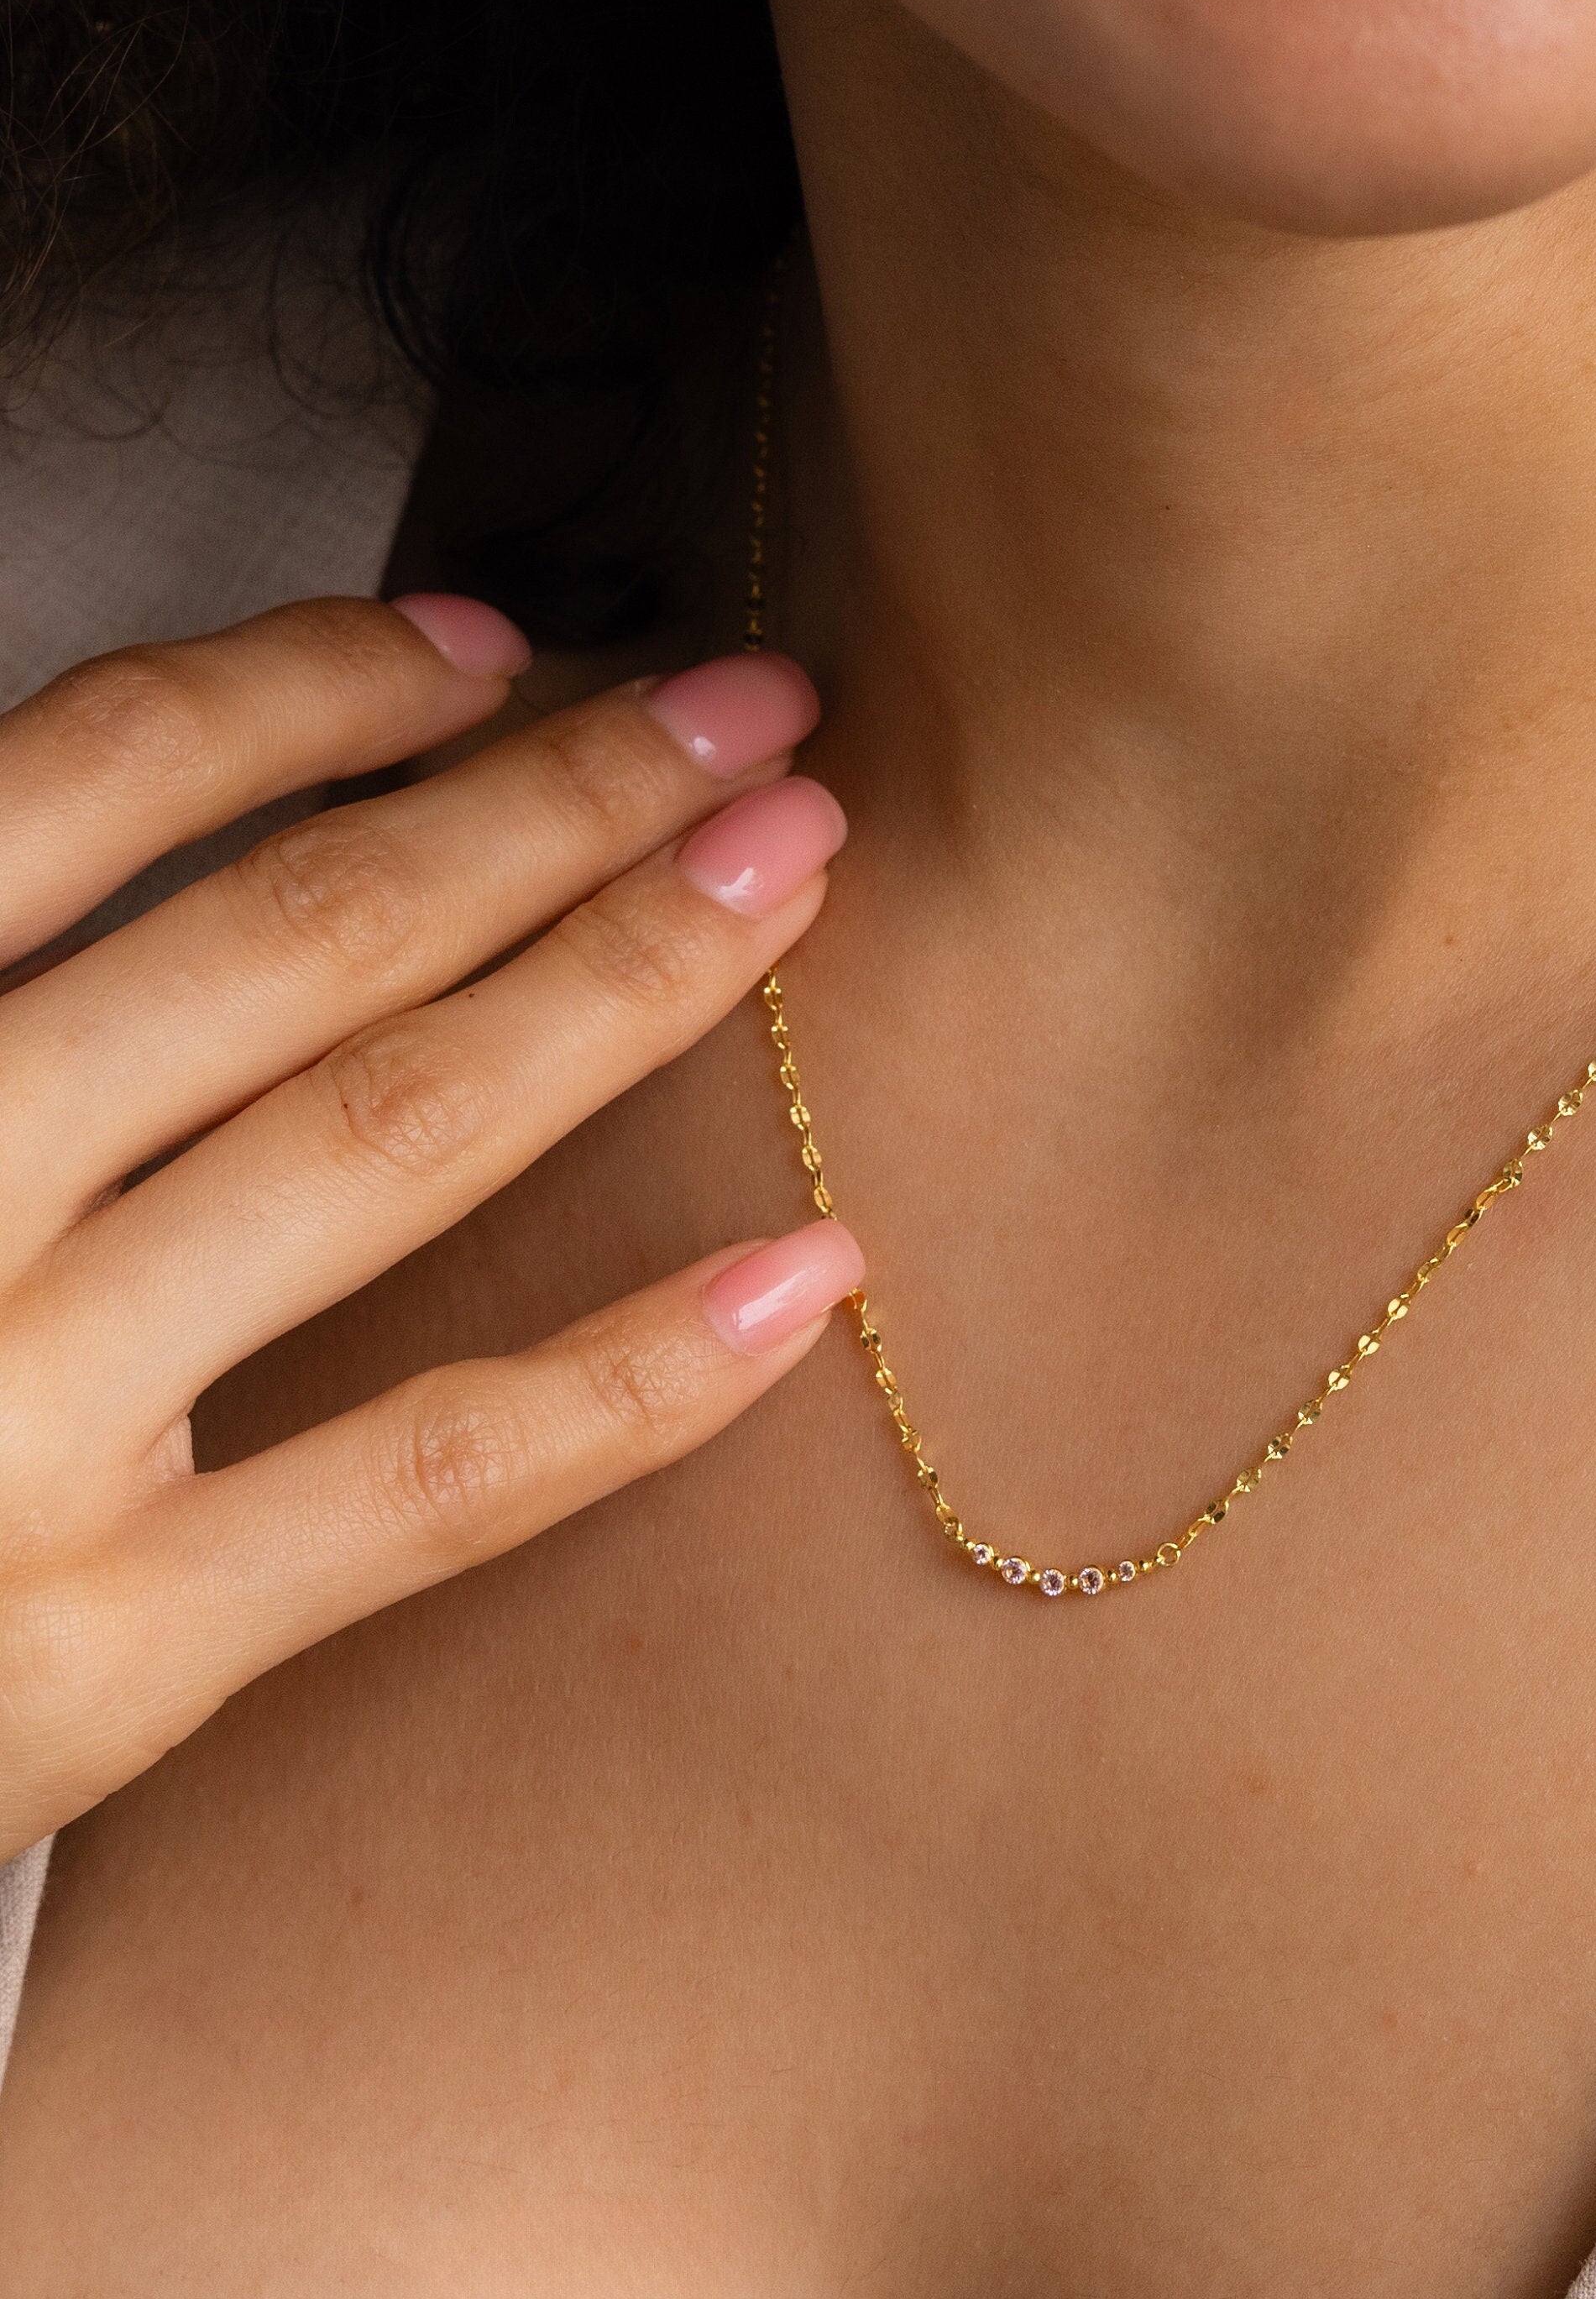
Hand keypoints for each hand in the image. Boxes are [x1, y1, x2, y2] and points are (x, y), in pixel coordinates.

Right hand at [0, 595, 862, 1861]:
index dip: (319, 686)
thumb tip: (129, 786)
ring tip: (800, 869)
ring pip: (383, 1140)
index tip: (502, 642)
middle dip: (557, 800)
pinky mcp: (100, 1655)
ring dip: (621, 987)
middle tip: (759, 708)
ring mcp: (11, 1425)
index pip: (93, 778)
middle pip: (298, 934)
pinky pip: (419, 1482)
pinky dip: (634, 1378)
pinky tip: (813, 1271)